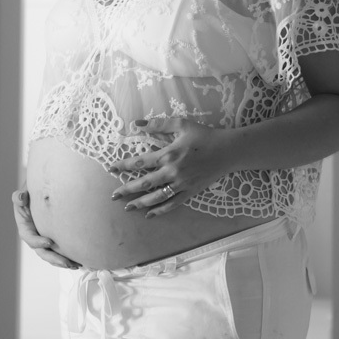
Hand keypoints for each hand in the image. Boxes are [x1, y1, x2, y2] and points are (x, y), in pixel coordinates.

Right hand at [11, 183, 80, 268]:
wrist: (40, 196)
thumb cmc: (30, 194)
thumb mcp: (23, 194)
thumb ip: (19, 197)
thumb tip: (20, 198)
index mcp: (25, 228)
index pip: (29, 238)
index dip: (38, 242)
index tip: (49, 242)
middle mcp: (34, 237)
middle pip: (42, 252)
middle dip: (54, 259)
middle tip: (67, 262)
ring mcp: (44, 240)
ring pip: (52, 255)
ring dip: (63, 262)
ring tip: (76, 265)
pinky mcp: (53, 241)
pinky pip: (60, 251)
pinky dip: (68, 257)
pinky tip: (79, 261)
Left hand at [109, 118, 228, 216]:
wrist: (227, 151)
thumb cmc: (204, 135)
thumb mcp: (181, 124)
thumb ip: (158, 124)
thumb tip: (137, 124)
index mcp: (168, 154)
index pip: (140, 162)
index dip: (123, 165)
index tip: (111, 168)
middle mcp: (172, 172)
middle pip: (144, 183)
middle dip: (126, 189)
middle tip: (113, 195)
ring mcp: (181, 185)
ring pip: (156, 197)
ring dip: (139, 203)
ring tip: (127, 207)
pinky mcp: (190, 193)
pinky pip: (172, 204)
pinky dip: (160, 211)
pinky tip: (149, 215)